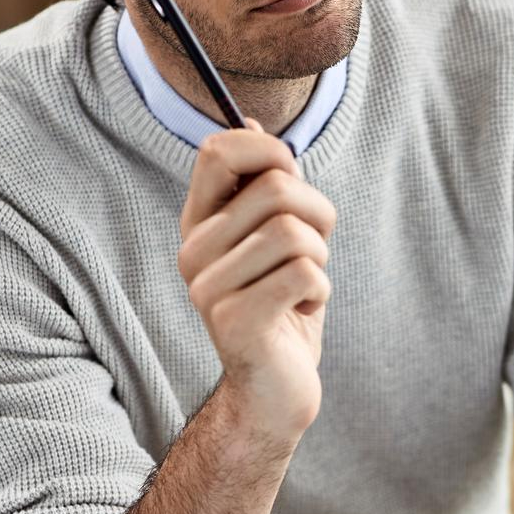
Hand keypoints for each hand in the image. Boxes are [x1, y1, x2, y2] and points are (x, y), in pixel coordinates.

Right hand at [177, 119, 337, 439]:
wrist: (275, 390)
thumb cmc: (283, 306)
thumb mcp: (274, 238)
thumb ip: (262, 187)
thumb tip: (250, 124)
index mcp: (198, 223)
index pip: (218, 151)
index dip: (269, 150)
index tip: (291, 175)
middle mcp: (193, 251)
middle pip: (275, 188)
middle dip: (317, 213)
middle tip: (314, 248)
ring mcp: (208, 288)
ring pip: (295, 232)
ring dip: (320, 256)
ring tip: (305, 284)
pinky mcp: (234, 321)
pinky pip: (305, 273)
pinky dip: (320, 289)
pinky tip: (302, 310)